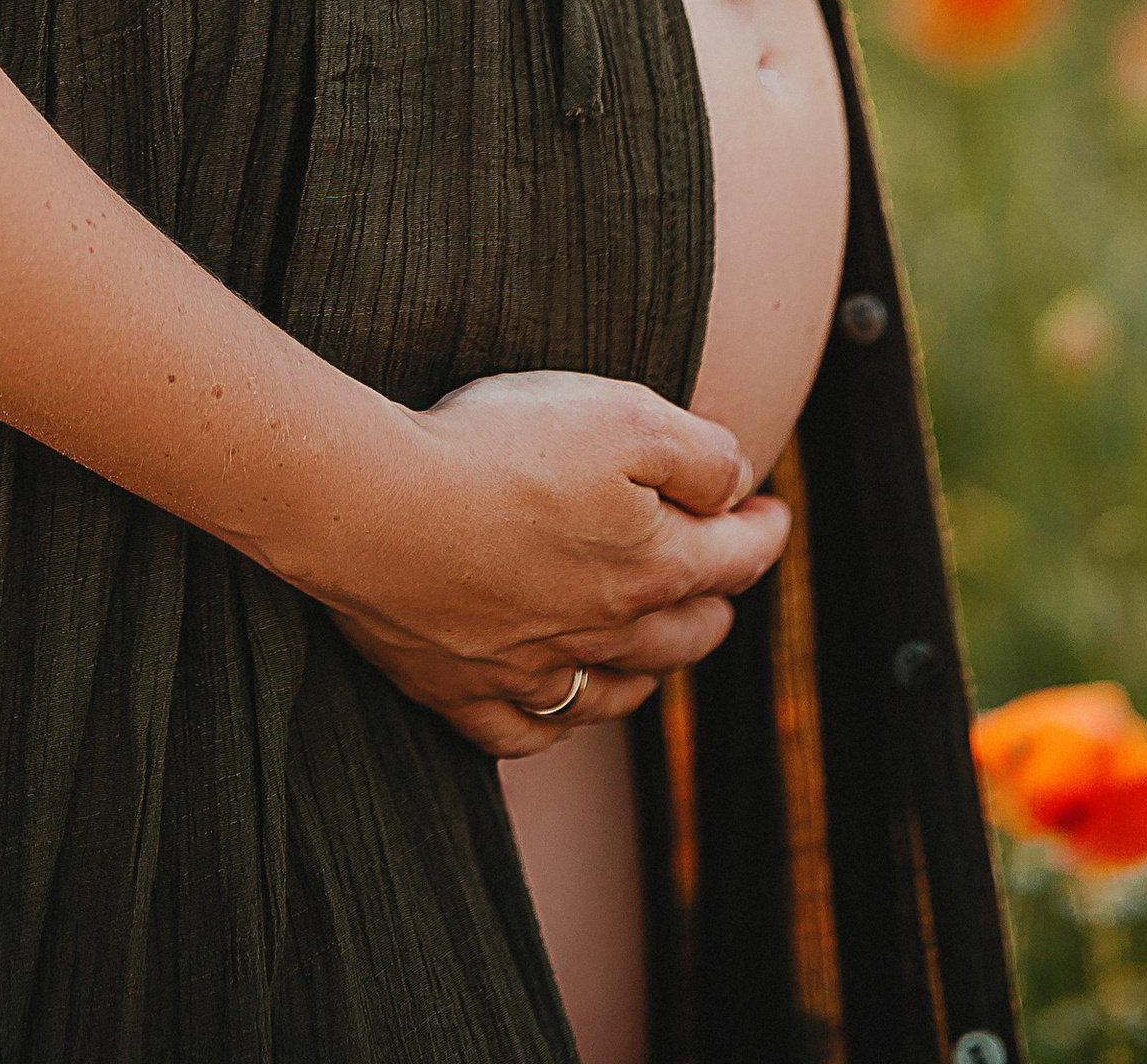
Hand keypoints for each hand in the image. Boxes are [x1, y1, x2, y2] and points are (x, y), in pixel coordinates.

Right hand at [311, 369, 792, 757]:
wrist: (375, 505)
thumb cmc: (498, 448)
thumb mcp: (624, 415)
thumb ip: (700, 454)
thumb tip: (737, 485)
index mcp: (653, 567)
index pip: (737, 558)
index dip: (763, 528)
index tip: (771, 511)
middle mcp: (605, 634)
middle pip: (686, 632)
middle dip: (715, 601)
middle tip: (722, 574)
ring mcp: (532, 672)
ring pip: (617, 688)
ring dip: (651, 666)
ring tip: (660, 643)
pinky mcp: (462, 691)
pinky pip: (526, 731)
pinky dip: (553, 720)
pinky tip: (555, 701)